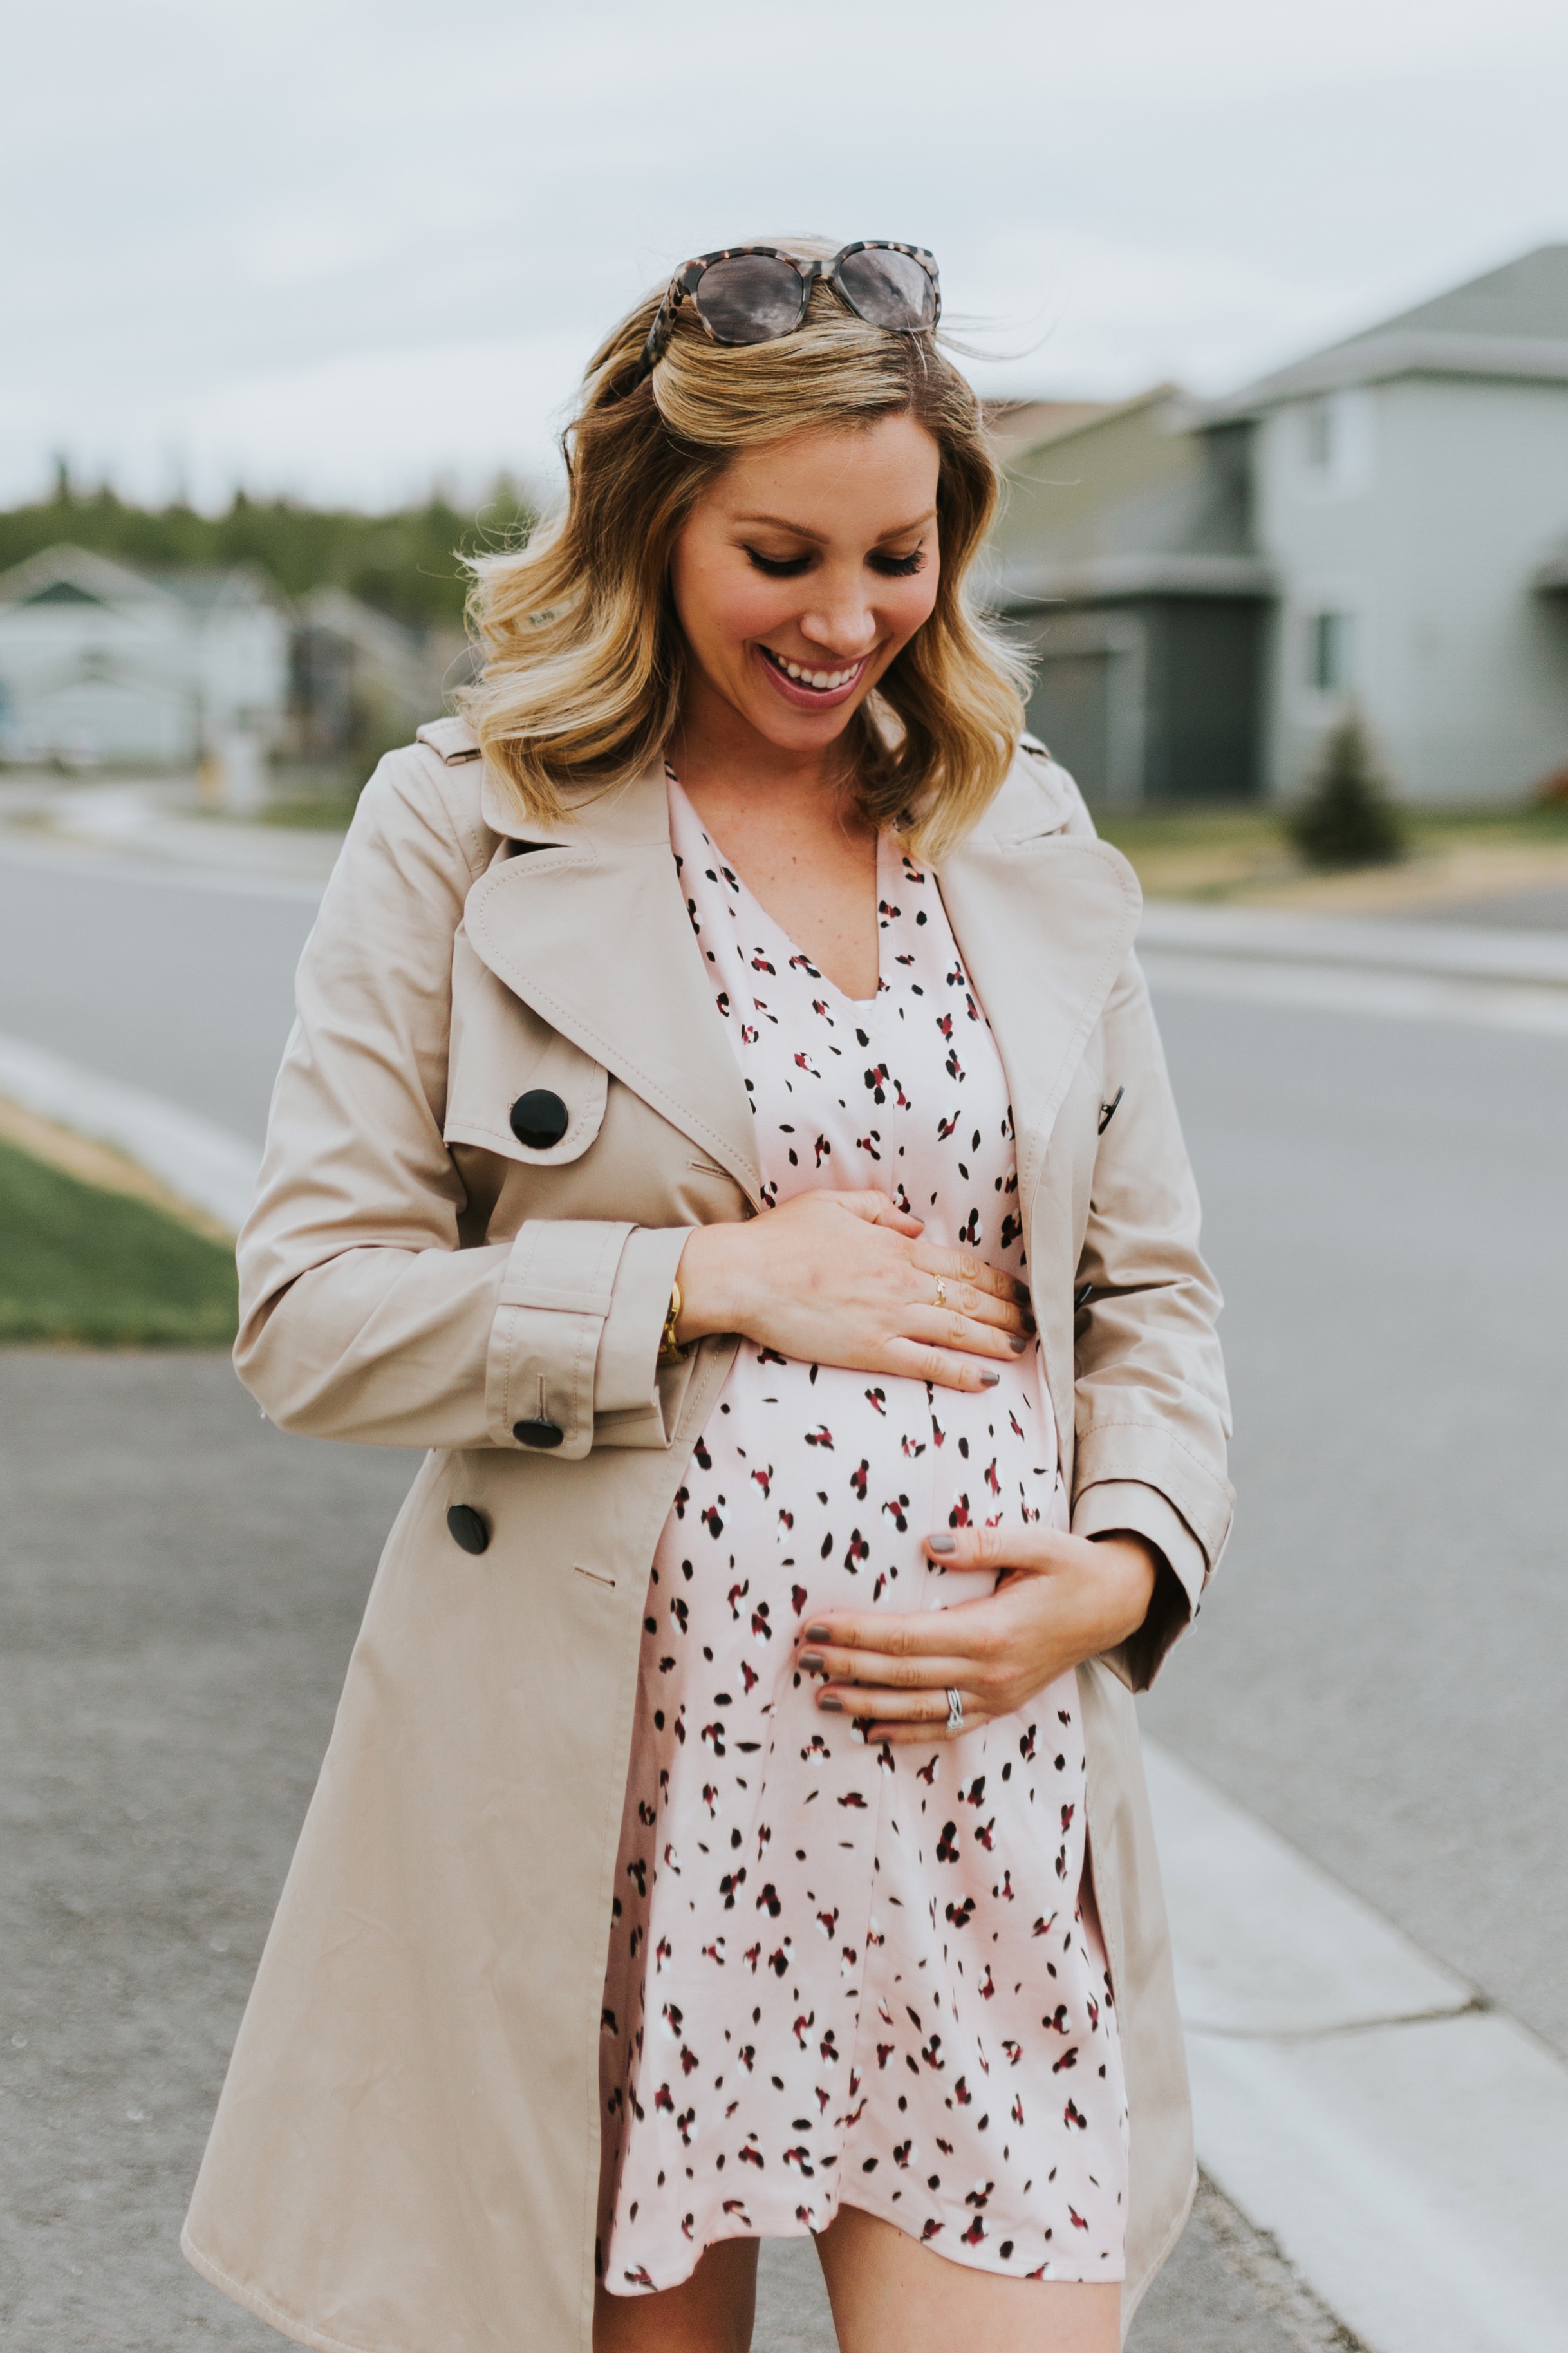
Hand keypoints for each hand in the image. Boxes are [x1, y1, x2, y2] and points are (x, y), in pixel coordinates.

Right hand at [675, 1189, 1030, 1394]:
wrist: (745, 1273)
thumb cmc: (781, 1238)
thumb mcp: (833, 1204)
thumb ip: (879, 1211)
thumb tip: (913, 1224)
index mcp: (894, 1248)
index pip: (961, 1266)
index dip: (997, 1280)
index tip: (1020, 1289)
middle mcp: (901, 1282)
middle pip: (970, 1300)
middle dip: (1009, 1312)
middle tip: (1036, 1322)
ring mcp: (889, 1317)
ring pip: (959, 1331)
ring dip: (997, 1340)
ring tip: (1024, 1348)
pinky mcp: (871, 1349)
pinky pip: (927, 1363)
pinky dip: (961, 1372)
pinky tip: (987, 1379)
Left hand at [795, 1526, 1158, 1742]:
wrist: (1117, 1605)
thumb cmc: (1073, 1567)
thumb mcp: (1038, 1542)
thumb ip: (983, 1543)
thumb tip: (929, 1543)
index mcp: (993, 1631)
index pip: (908, 1638)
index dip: (858, 1634)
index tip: (816, 1626)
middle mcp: (991, 1672)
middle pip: (903, 1676)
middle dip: (848, 1666)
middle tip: (802, 1657)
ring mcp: (996, 1695)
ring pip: (919, 1710)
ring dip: (866, 1705)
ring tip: (821, 1697)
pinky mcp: (1001, 1705)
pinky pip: (946, 1726)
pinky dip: (906, 1733)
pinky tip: (871, 1732)